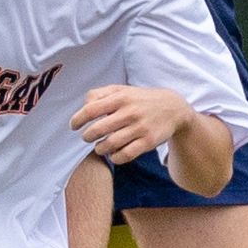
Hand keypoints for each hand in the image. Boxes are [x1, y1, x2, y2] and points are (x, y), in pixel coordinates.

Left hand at [71, 85, 191, 165]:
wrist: (174, 108)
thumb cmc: (140, 99)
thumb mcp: (122, 90)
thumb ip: (100, 94)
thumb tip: (84, 106)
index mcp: (121, 97)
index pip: (91, 109)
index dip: (78, 119)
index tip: (74, 126)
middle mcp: (130, 112)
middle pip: (98, 129)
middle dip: (87, 136)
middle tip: (87, 137)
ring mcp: (140, 128)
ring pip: (110, 144)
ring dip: (99, 149)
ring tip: (99, 147)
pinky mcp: (148, 142)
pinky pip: (125, 155)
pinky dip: (115, 157)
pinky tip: (113, 154)